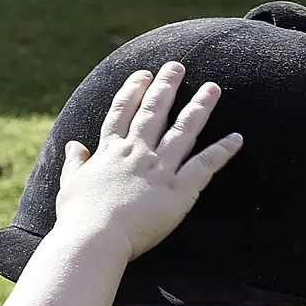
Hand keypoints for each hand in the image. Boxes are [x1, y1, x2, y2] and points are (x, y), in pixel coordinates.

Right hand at [54, 62, 241, 262]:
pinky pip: (204, 165)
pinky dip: (222, 151)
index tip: (143, 74)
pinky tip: (236, 139)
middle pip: (154, 112)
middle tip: (178, 66)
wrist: (93, 240)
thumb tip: (72, 146)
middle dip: (166, 86)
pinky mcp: (178, 190)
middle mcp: (136, 153)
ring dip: (199, 107)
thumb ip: (74, 164)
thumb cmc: (77, 219)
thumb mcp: (69, 186)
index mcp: (109, 152)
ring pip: (183, 131)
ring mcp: (158, 169)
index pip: (121, 113)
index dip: (132, 91)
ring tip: (212, 88)